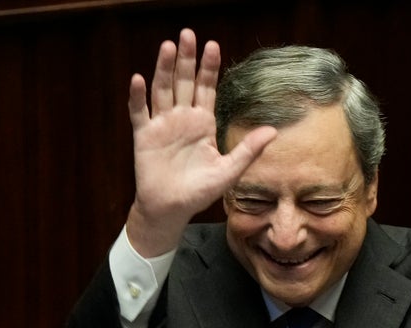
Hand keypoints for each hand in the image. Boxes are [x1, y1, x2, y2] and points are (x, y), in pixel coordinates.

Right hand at [126, 29, 275, 256]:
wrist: (172, 209)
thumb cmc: (200, 191)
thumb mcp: (229, 170)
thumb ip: (248, 150)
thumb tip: (273, 132)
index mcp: (203, 124)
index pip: (206, 89)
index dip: (208, 68)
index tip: (212, 45)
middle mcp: (182, 119)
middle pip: (184, 82)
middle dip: (186, 59)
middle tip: (188, 34)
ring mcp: (162, 125)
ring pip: (162, 91)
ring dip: (164, 69)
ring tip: (167, 46)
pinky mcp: (144, 136)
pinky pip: (139, 113)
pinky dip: (138, 97)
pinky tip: (139, 79)